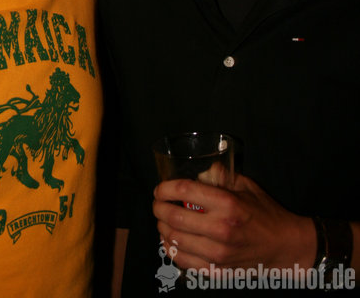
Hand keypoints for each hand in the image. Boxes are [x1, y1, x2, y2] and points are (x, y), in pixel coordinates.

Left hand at [153, 173, 315, 272]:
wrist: (284, 246)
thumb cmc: (265, 212)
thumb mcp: (246, 186)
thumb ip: (221, 175)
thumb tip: (199, 170)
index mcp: (227, 204)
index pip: (185, 191)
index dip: (165, 188)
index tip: (160, 188)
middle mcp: (220, 229)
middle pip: (174, 217)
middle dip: (159, 208)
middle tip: (157, 203)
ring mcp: (218, 253)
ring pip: (175, 241)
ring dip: (162, 228)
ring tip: (163, 220)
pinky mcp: (217, 270)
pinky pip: (184, 261)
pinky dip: (171, 249)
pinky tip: (171, 240)